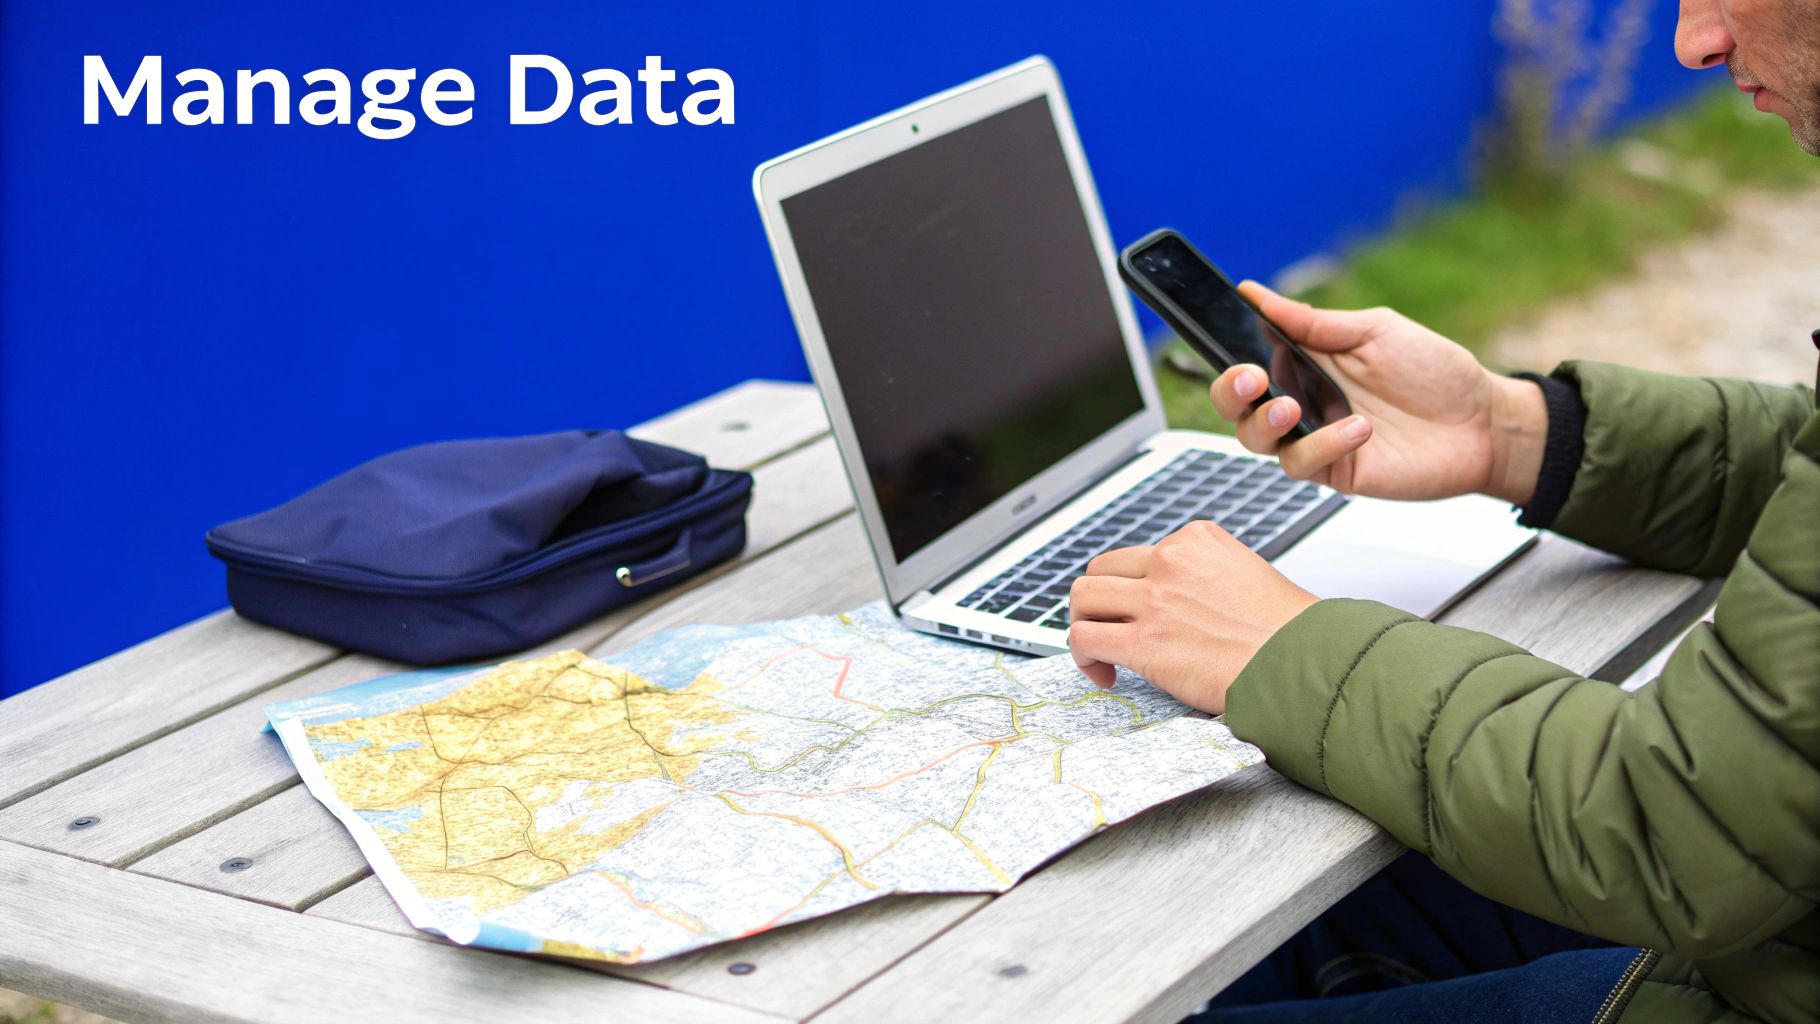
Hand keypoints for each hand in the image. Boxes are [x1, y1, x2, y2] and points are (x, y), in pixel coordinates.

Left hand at [1066, 521, 1316, 713]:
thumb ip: (1204, 576)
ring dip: (1084, 624)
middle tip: (1112, 630)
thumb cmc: (1287, 632)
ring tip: (1101, 651)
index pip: (1139, 555)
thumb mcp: (1246, 574)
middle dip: (1100, 602)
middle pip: (1101, 569)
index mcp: (1196, 539)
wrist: (1304, 662)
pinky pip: (1084, 638)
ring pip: (1082, 597)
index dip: (1134, 588)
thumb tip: (1178, 602)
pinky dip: (1085, 658)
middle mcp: (1171, 560)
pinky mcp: (1144, 641)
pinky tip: (1107, 674)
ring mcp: (1154, 599)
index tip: (1146, 616)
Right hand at [1211, 282, 1545, 504]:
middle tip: (1247, 378)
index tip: (1218, 333)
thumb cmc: (1434, 372)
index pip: (1245, 361)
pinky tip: (1358, 428)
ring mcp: (1316, 440)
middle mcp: (1302, 403)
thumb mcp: (1374, 330)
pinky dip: (1326, 444)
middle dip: (1228, 394)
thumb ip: (1314, 321)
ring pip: (1257, 442)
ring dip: (1265, 423)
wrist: (1484, 419)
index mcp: (1303, 364)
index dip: (1225, 354)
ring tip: (1290, 407)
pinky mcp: (1338, 471)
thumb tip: (1257, 294)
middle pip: (1236, 408)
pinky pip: (1307, 464)